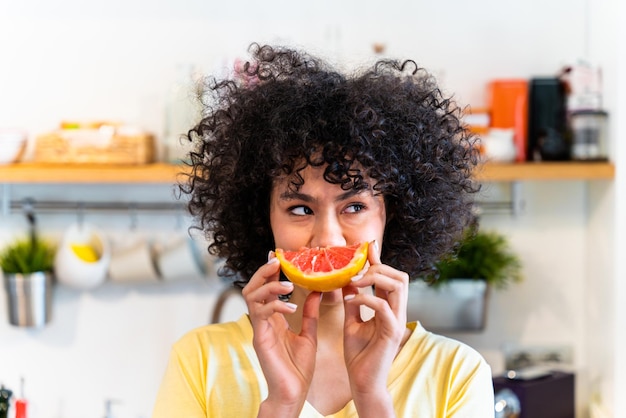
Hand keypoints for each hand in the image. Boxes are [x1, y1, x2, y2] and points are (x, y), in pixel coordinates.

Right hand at [242, 255, 321, 416]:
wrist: (293, 393)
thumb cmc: (298, 368)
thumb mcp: (309, 334)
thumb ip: (310, 314)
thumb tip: (318, 291)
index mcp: (273, 318)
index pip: (266, 288)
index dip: (271, 271)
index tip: (281, 256)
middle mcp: (263, 320)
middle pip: (252, 287)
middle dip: (263, 271)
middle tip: (277, 260)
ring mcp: (259, 329)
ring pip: (250, 296)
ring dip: (268, 286)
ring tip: (286, 284)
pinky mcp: (260, 338)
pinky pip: (260, 314)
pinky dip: (275, 306)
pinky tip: (290, 307)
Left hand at [342, 241, 408, 415]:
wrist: (362, 382)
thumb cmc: (359, 355)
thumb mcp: (351, 321)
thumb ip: (352, 301)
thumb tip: (346, 280)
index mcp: (388, 308)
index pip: (388, 277)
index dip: (378, 260)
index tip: (365, 247)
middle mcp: (396, 311)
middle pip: (400, 276)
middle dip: (378, 266)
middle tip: (355, 271)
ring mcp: (396, 321)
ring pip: (398, 285)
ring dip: (375, 277)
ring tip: (354, 281)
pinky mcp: (391, 332)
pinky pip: (384, 306)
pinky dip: (367, 298)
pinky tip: (352, 299)